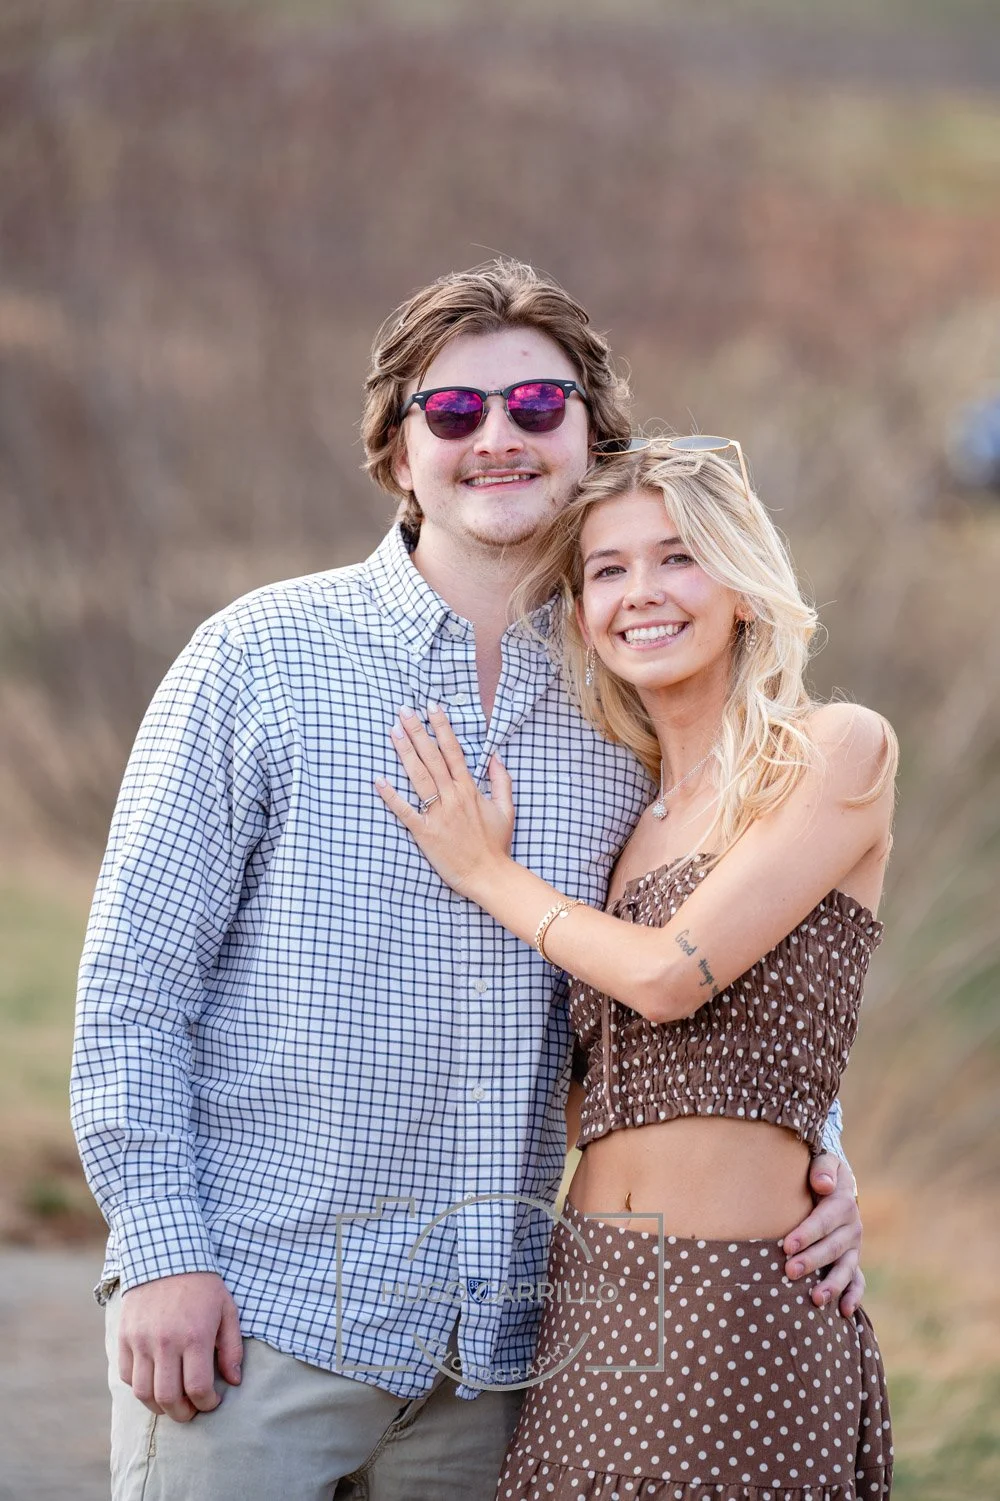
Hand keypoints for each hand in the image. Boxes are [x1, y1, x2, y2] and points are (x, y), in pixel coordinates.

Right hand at [119, 1271, 242, 1422]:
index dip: (207, 1404)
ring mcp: (142, 1340)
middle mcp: (166, 1342)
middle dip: (183, 1414)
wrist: (165, 1256)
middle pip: (169, 1398)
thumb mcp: (227, 1310)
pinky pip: (127, 1376)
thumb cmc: (202, 1285)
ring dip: (159, 1406)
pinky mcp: (125, 1337)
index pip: (198, 1388)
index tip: (212, 1402)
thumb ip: (231, 1348)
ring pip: (144, 1393)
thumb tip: (233, 1381)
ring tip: (172, 1402)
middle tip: (191, 1411)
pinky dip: (139, 1387)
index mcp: (195, 1336)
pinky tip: (154, 1382)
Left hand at [376, 704, 514, 895]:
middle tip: (403, 710)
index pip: (453, 750)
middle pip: (432, 757)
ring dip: (404, 752)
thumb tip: (495, 756)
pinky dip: (391, 796)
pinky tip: (378, 780)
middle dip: (417, 731)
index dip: (442, 727)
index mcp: (469, 789)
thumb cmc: (496, 844)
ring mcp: (438, 814)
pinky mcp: (425, 833)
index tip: (431, 707)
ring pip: (418, 777)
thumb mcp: (505, 809)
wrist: (489, 875)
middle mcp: (453, 797)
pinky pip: (405, 811)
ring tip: (393, 731)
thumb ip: (501, 780)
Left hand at [782, 1156, 863, 1316]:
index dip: (807, 1233)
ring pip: (846, 1268)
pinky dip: (854, 1296)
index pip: (825, 1219)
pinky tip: (844, 1312)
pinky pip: (858, 1281)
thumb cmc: (820, 1171)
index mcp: (843, 1202)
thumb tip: (822, 1184)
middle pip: (833, 1247)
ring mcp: (854, 1246)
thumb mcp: (824, 1159)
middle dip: (812, 1260)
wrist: (834, 1182)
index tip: (786, 1245)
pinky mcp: (852, 1260)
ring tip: (815, 1299)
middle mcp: (852, 1227)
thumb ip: (823, 1167)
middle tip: (790, 1271)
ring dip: (832, 1284)